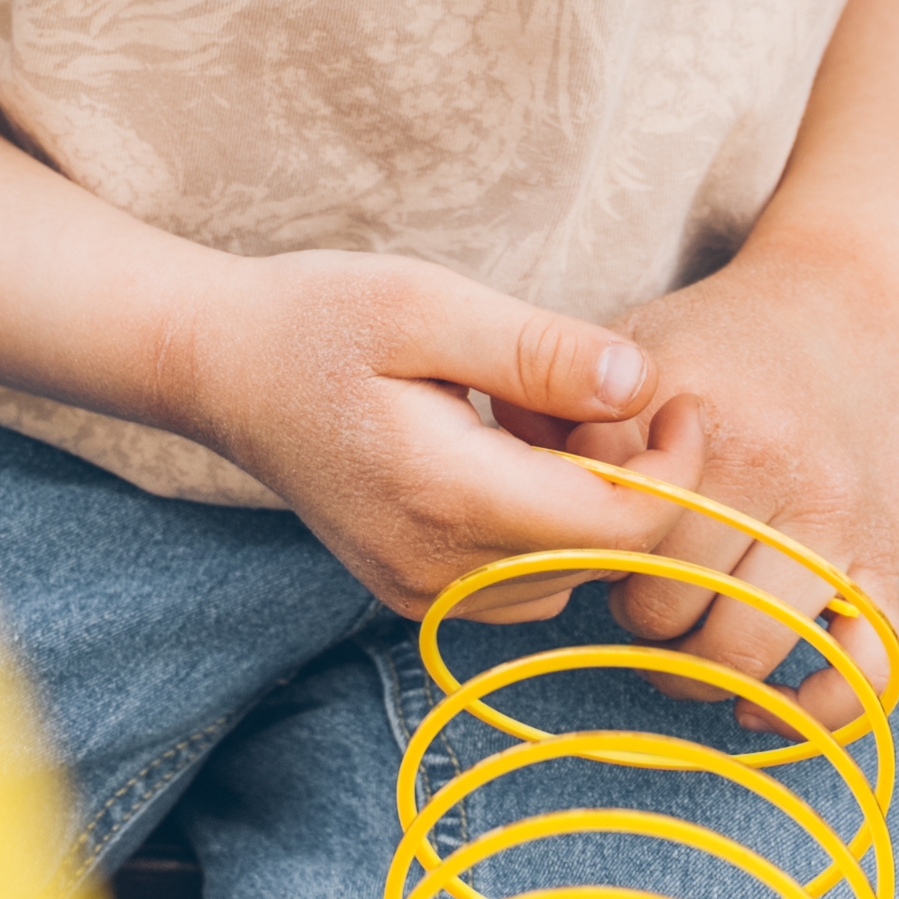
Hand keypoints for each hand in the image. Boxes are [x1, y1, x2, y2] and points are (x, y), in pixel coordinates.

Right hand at [157, 249, 663, 615]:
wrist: (221, 367)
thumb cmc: (319, 320)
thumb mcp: (430, 304)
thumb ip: (539, 352)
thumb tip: (641, 388)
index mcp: (446, 499)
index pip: (620, 530)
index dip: (677, 470)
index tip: (676, 397)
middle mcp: (436, 573)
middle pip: (602, 555)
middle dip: (620, 470)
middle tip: (570, 381)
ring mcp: (422, 594)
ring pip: (569, 570)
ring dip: (580, 494)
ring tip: (519, 407)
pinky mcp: (416, 593)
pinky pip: (525, 576)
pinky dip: (540, 516)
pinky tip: (497, 444)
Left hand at [553, 238, 898, 724]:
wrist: (847, 304)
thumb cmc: (719, 338)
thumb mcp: (637, 347)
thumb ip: (563, 408)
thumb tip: (497, 462)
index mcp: (697, 411)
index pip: (606, 529)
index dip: (576, 550)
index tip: (579, 539)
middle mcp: (772, 466)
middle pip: (668, 603)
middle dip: (633, 615)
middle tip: (631, 589)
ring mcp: (836, 518)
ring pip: (747, 647)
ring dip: (696, 667)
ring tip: (680, 639)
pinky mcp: (885, 555)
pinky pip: (865, 664)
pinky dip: (811, 705)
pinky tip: (755, 699)